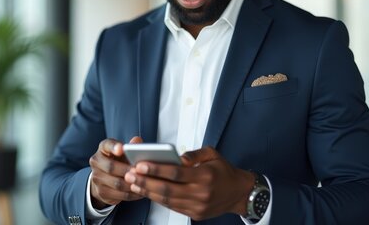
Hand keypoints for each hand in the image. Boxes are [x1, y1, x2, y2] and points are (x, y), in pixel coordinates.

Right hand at [89, 136, 143, 207]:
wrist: (104, 179)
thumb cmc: (118, 161)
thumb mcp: (124, 152)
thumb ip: (131, 146)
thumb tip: (138, 141)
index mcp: (103, 149)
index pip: (107, 145)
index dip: (114, 147)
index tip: (122, 149)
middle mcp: (96, 162)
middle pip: (111, 167)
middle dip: (127, 170)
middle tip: (139, 171)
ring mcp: (97, 178)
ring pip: (116, 183)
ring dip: (131, 184)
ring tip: (143, 182)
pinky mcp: (101, 192)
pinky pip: (119, 195)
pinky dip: (132, 194)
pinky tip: (141, 191)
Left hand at [124, 146, 254, 220]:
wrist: (239, 193)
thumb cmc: (223, 170)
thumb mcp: (213, 154)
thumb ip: (194, 153)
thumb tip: (179, 156)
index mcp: (205, 176)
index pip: (176, 173)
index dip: (156, 169)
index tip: (140, 164)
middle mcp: (200, 193)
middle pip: (168, 189)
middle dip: (146, 181)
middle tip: (129, 174)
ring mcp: (197, 206)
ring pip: (167, 200)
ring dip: (148, 192)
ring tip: (133, 183)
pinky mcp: (195, 214)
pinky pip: (172, 206)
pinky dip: (158, 199)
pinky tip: (147, 191)